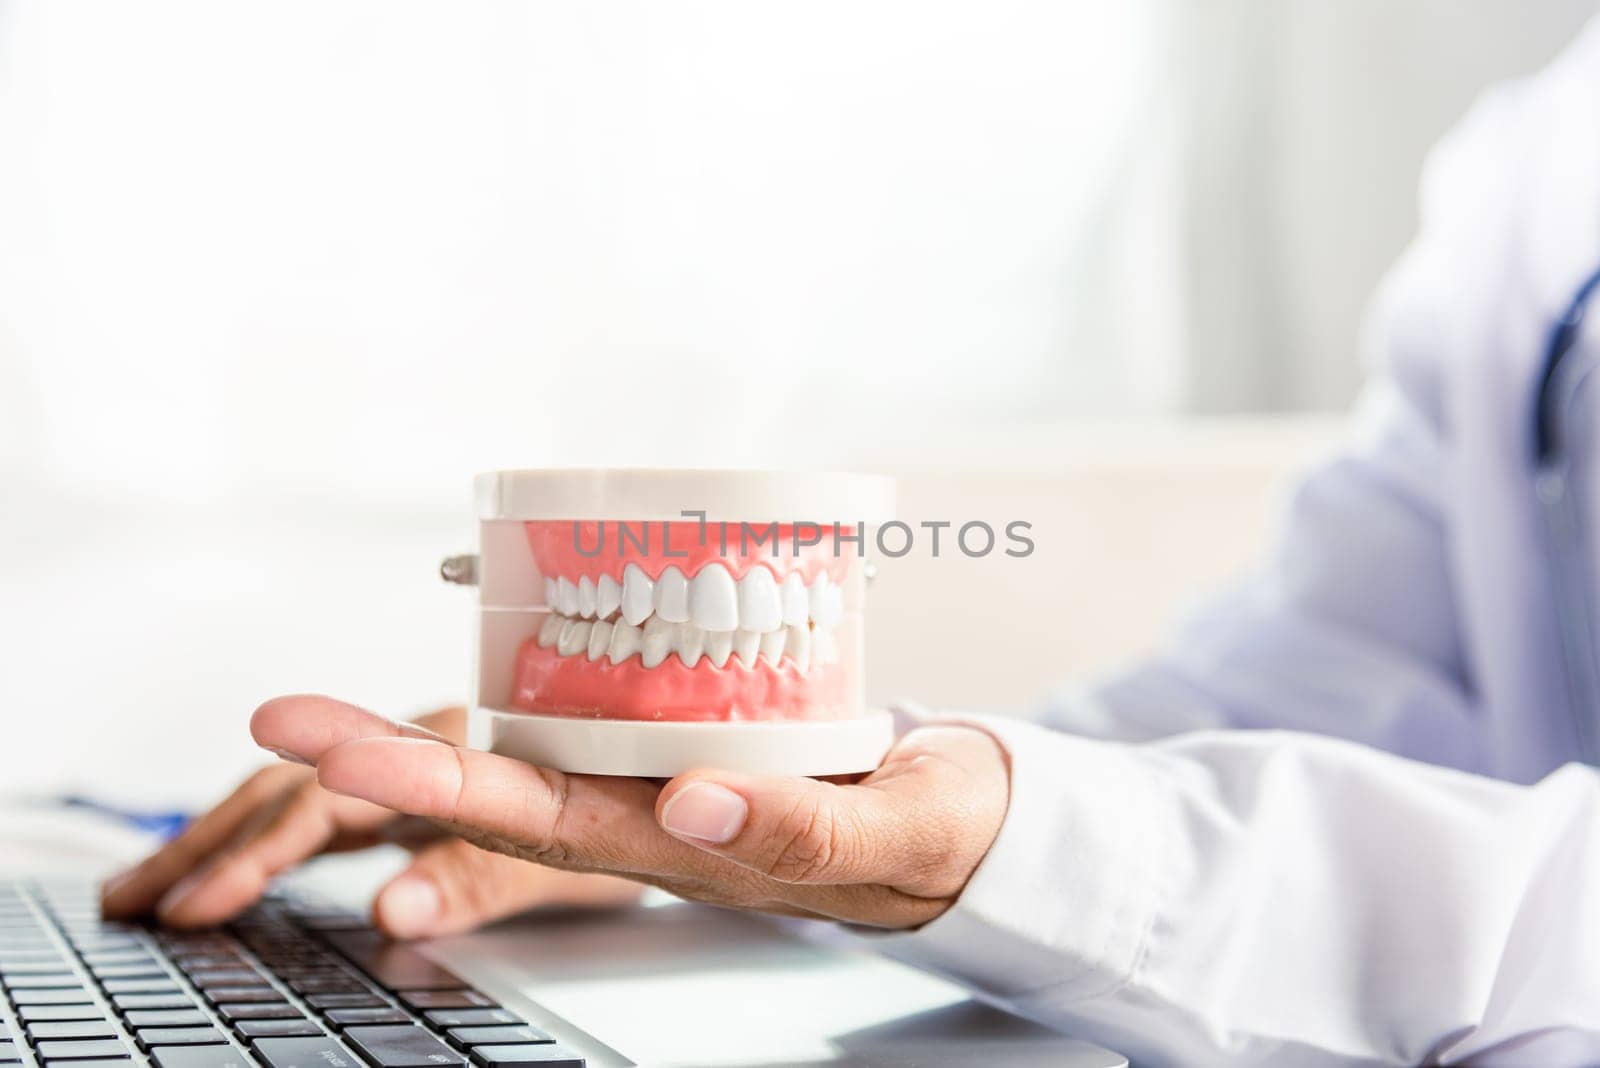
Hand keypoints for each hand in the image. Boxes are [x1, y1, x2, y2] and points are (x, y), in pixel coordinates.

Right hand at [101, 706, 641, 936]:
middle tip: (146, 898)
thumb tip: (395, 910)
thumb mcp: (598, 867)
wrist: (707, 791)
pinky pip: (333, 813)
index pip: (393, 775)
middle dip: (227, 841)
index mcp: (504, 750)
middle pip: (322, 787)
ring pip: (314, 795)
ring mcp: (437, 762)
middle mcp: (457, 742)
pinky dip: (266, 841)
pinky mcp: (431, 787)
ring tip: (148, 891)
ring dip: (227, 840)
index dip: (309, 810)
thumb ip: (506, 882)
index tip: (232, 853)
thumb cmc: (666, 816)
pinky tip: (229, 869)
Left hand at [252, 696, 1010, 928]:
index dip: (450, 798)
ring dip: (419, 738)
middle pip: (504, 795)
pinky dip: (510, 689)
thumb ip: (803, 828)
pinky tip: (459, 659)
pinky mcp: (683, 739)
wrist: (961, 823)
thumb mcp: (896, 832)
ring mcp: (660, 782)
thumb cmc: (937, 833)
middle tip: (283, 718)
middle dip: (389, 763)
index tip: (357, 769)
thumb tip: (691, 798)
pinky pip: (583, 716)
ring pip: (525, 759)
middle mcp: (653, 818)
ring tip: (317, 709)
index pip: (552, 827)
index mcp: (691, 848)